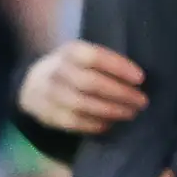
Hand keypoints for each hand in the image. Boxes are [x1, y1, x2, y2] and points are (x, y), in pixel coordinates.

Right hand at [16, 40, 146, 133]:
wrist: (34, 84)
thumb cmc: (73, 68)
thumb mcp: (83, 56)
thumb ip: (104, 62)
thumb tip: (137, 79)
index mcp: (70, 51)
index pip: (95, 56)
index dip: (119, 67)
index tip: (140, 78)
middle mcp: (57, 71)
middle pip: (90, 83)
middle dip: (120, 93)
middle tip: (142, 101)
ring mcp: (50, 94)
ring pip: (82, 104)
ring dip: (111, 110)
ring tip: (130, 113)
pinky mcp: (48, 115)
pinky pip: (73, 122)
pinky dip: (95, 124)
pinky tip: (111, 124)